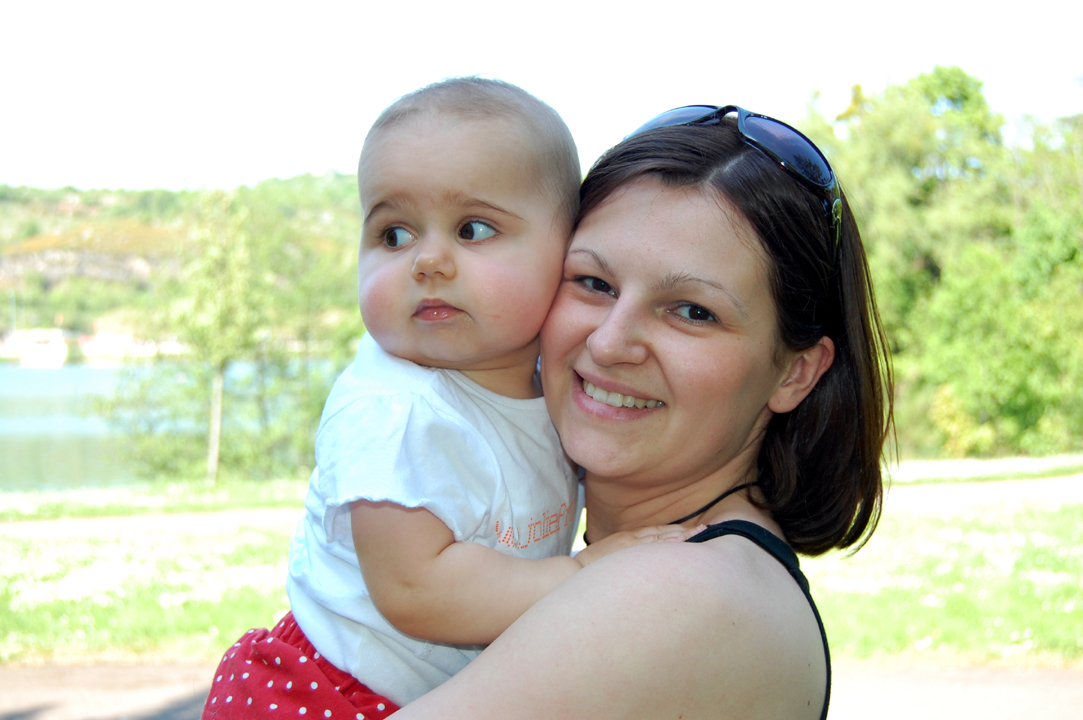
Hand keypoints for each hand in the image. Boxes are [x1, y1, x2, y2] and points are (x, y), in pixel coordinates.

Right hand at [573, 524, 705, 567]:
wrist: (572, 571)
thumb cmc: (591, 569)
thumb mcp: (610, 556)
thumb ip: (625, 556)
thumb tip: (636, 563)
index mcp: (628, 538)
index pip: (657, 532)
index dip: (675, 530)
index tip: (692, 530)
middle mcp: (632, 538)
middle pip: (663, 532)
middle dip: (685, 531)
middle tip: (705, 529)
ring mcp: (632, 546)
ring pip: (662, 538)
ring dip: (683, 535)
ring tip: (701, 532)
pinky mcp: (630, 553)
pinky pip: (654, 547)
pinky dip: (670, 542)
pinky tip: (684, 542)